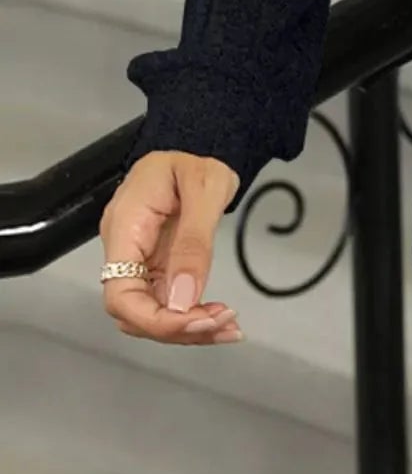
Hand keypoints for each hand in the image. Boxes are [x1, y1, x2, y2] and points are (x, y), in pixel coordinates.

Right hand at [100, 152, 243, 345]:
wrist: (198, 144)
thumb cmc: (197, 157)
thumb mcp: (205, 188)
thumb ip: (195, 243)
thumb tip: (184, 299)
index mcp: (125, 227)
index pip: (119, 295)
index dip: (154, 320)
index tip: (196, 322)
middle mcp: (125, 250)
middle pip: (134, 312)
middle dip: (177, 328)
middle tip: (224, 326)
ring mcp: (140, 261)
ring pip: (151, 314)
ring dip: (188, 329)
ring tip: (230, 328)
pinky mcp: (157, 266)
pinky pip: (168, 302)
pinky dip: (193, 316)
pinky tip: (221, 320)